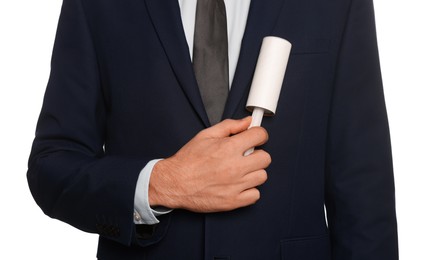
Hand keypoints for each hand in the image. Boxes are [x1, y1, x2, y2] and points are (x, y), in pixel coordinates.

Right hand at [148, 117, 270, 212]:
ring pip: (262, 176)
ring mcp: (235, 186)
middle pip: (266, 158)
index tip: (256, 138)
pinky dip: (249, 190)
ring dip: (253, 172)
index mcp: (228, 148)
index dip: (259, 135)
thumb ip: (229, 126)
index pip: (260, 136)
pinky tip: (239, 185)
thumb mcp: (205, 136)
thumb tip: (247, 122)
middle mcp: (235, 167)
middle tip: (246, 156)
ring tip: (240, 171)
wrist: (173, 183)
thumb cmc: (188, 160)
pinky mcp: (232, 201)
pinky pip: (255, 195)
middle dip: (257, 154)